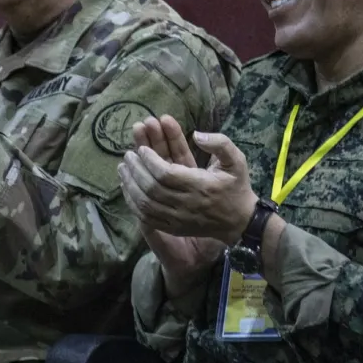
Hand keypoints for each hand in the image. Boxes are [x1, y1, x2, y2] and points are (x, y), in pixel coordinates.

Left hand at [118, 120, 257, 246]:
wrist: (239, 221)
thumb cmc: (236, 187)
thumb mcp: (236, 160)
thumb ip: (220, 144)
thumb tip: (197, 134)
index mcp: (201, 186)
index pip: (166, 174)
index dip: (151, 161)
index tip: (142, 149)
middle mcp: (187, 204)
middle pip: (152, 188)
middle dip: (137, 170)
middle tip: (128, 155)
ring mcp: (178, 219)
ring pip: (146, 204)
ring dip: (131, 185)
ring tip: (123, 167)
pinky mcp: (173, 228)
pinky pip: (147, 217)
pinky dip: (134, 203)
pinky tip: (127, 188)